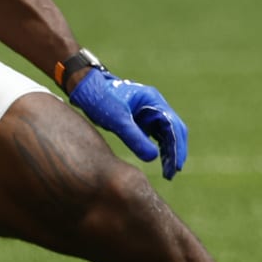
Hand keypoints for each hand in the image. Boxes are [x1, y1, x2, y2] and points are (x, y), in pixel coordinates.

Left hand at [67, 67, 188, 178]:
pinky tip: (160, 161)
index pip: (173, 126)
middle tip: (173, 172)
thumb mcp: (117, 120)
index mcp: (153, 100)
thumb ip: (134, 138)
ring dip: (169, 151)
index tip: (176, 166)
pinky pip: (156, 134)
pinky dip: (160, 147)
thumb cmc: (100, 99)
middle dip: (176, 151)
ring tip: (168, 172)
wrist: (85, 89)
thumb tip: (153, 158)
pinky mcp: (141, 118)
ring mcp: (149, 111)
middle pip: (174, 130)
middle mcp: (155, 105)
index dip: (177, 147)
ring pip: (167, 133)